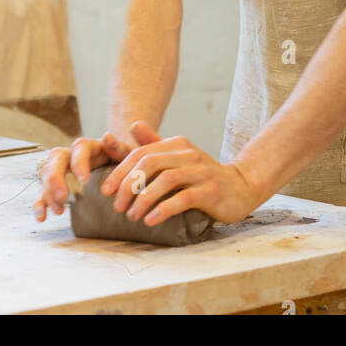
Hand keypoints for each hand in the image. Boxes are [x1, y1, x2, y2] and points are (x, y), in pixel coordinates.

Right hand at [33, 120, 160, 221]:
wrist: (120, 168)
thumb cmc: (124, 162)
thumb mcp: (127, 153)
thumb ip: (118, 146)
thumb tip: (107, 136)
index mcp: (90, 146)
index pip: (80, 146)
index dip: (79, 162)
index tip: (83, 181)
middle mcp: (72, 154)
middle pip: (57, 158)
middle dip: (57, 177)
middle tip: (64, 196)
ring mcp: (62, 169)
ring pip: (47, 173)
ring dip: (49, 192)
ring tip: (59, 210)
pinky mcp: (56, 184)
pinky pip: (43, 191)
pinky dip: (40, 203)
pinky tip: (42, 217)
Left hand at [99, 124, 261, 226]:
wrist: (241, 186)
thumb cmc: (203, 174)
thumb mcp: (179, 156)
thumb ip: (155, 143)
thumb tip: (132, 124)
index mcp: (177, 144)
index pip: (141, 153)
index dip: (120, 171)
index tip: (105, 190)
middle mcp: (188, 154)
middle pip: (149, 164)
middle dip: (128, 185)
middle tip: (116, 207)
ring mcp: (201, 172)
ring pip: (165, 180)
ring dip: (143, 199)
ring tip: (131, 216)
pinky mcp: (211, 191)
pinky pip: (183, 198)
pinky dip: (163, 209)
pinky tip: (150, 221)